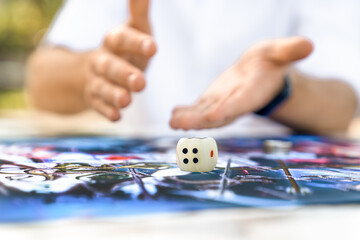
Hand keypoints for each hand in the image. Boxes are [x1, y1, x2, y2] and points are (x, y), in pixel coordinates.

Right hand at [84, 0, 156, 120]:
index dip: (136, 43)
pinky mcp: (95, 98)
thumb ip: (139, 13)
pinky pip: (98, 105)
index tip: (153, 47)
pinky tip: (116, 117)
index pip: (122, 39)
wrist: (96, 70)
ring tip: (126, 101)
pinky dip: (107, 111)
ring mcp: (97, 80)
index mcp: (114, 42)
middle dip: (124, 74)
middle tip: (141, 83)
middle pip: (110, 66)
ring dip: (113, 94)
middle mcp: (103, 60)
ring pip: (102, 87)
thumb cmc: (124, 50)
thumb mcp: (133, 30)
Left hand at [170, 37, 312, 129]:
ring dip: (188, 119)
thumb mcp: (281, 51)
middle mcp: (235, 103)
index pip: (240, 103)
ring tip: (173, 121)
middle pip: (217, 114)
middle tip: (181, 124)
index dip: (227, 109)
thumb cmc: (271, 62)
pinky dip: (185, 112)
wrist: (261, 74)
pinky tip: (173, 114)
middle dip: (199, 120)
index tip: (213, 116)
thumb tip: (309, 44)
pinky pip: (197, 109)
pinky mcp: (211, 101)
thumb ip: (291, 50)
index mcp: (252, 93)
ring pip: (204, 114)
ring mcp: (221, 104)